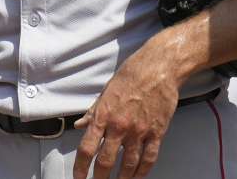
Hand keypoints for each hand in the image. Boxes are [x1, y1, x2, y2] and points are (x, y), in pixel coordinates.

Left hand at [72, 44, 181, 178]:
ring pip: (128, 164)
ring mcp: (139, 131)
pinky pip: (149, 158)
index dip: (81, 167)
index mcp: (104, 115)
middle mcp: (120, 126)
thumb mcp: (105, 92)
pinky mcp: (157, 132)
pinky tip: (137, 177)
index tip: (78, 177)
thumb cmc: (131, 76)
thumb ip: (93, 112)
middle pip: (106, 161)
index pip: (87, 148)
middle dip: (100, 177)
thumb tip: (80, 125)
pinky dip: (142, 171)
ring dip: (122, 178)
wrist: (158, 68)